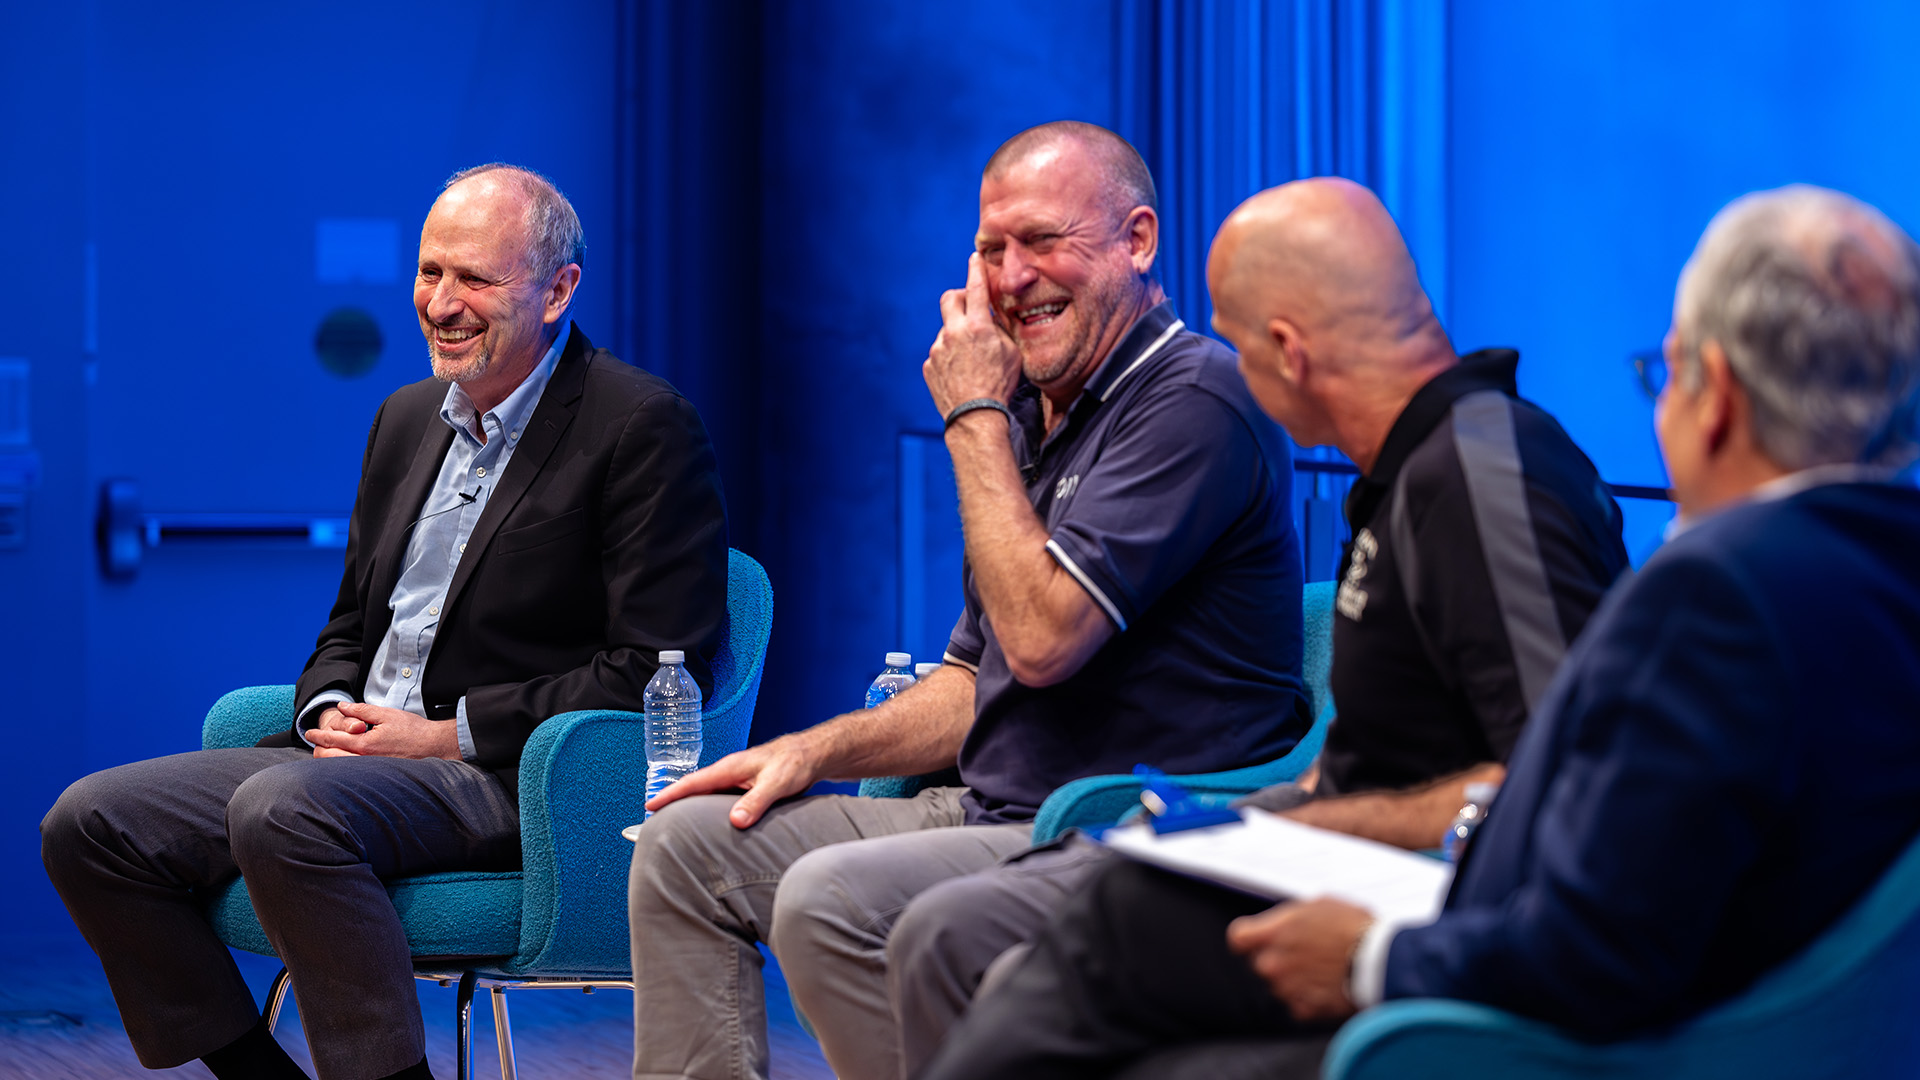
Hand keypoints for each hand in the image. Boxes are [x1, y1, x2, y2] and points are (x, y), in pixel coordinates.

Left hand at [305, 702, 459, 760]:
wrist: (435, 747)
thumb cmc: (414, 731)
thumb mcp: (386, 714)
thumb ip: (361, 710)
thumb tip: (343, 707)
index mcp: (365, 744)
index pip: (333, 740)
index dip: (319, 736)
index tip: (310, 733)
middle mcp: (365, 761)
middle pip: (330, 759)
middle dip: (318, 750)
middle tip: (315, 743)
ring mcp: (371, 771)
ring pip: (339, 769)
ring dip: (328, 760)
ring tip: (325, 752)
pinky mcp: (378, 776)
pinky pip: (352, 773)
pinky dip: (342, 767)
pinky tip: (343, 763)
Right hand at [644, 734, 820, 828]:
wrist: (812, 754)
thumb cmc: (795, 762)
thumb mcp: (777, 782)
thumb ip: (757, 801)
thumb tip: (735, 821)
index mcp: (730, 768)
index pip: (692, 782)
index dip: (670, 795)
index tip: (650, 807)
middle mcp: (730, 774)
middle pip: (694, 790)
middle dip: (672, 803)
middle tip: (652, 823)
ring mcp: (737, 781)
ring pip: (707, 796)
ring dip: (690, 808)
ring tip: (672, 826)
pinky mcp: (746, 789)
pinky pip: (720, 801)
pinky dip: (708, 811)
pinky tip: (707, 824)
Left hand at [924, 252, 1021, 417]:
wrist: (975, 416)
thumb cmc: (999, 385)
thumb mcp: (1011, 352)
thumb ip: (999, 329)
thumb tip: (990, 318)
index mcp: (977, 326)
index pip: (976, 287)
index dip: (975, 269)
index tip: (974, 258)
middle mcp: (953, 332)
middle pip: (950, 298)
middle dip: (960, 297)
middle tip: (971, 307)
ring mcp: (938, 348)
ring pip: (947, 329)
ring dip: (958, 335)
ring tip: (972, 358)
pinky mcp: (929, 364)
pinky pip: (940, 352)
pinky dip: (949, 356)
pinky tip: (961, 372)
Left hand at [1226, 897, 1372, 1022]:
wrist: (1379, 962)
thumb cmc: (1353, 928)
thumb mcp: (1320, 905)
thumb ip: (1292, 917)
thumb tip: (1285, 923)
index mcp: (1274, 933)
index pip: (1238, 938)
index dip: (1249, 939)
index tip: (1258, 940)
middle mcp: (1273, 963)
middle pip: (1260, 963)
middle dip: (1278, 959)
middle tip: (1306, 954)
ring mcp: (1287, 989)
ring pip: (1280, 985)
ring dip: (1294, 980)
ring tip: (1323, 970)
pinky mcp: (1304, 1009)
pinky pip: (1297, 1005)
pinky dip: (1309, 999)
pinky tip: (1328, 987)